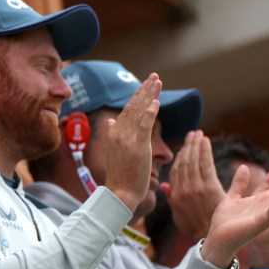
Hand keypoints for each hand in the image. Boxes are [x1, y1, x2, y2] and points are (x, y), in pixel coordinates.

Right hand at [103, 73, 161, 212]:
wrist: (119, 193)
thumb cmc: (120, 176)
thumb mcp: (113, 151)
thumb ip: (112, 133)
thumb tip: (111, 119)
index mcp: (114, 133)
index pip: (128, 109)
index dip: (138, 96)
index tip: (146, 85)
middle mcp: (119, 132)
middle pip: (134, 106)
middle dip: (145, 90)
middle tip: (154, 76)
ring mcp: (127, 139)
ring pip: (139, 112)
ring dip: (149, 95)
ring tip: (157, 82)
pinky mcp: (137, 147)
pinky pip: (144, 126)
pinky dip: (150, 113)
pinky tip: (156, 102)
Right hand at [161, 130, 224, 240]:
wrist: (209, 237)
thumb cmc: (194, 226)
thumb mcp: (178, 214)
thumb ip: (171, 197)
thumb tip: (163, 185)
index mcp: (176, 194)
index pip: (176, 169)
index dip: (181, 155)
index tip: (185, 145)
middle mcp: (184, 188)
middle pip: (185, 161)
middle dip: (189, 145)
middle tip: (193, 133)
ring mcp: (196, 187)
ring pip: (194, 160)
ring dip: (196, 145)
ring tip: (199, 134)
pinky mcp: (209, 187)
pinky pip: (205, 164)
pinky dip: (204, 151)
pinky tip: (206, 141)